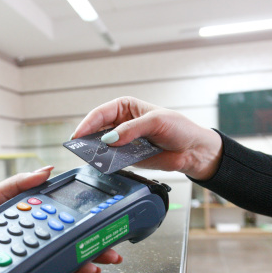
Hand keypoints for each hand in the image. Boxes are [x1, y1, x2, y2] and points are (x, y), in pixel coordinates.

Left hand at [0, 166, 121, 272]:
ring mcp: (24, 260)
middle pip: (68, 245)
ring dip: (79, 266)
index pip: (63, 221)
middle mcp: (31, 241)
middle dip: (93, 249)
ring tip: (93, 266)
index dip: (86, 223)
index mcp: (30, 221)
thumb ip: (17, 184)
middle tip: (112, 252)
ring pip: (58, 264)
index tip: (105, 222)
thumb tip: (46, 170)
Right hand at [71, 96, 222, 179]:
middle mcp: (122, 124)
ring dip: (96, 152)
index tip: (79, 135)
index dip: (88, 123)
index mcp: (126, 107)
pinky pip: (113, 160)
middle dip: (88, 139)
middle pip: (98, 130)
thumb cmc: (179, 128)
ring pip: (103, 146)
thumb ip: (132, 130)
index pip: (101, 113)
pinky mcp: (128, 157)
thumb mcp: (155, 121)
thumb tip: (111, 139)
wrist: (193, 150)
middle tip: (80, 148)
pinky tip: (104, 165)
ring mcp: (124, 141)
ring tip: (90, 157)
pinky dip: (108, 162)